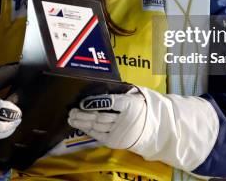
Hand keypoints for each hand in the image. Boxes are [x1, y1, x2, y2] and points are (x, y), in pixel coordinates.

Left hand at [68, 86, 218, 170]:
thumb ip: (120, 91)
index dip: (95, 102)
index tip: (83, 101)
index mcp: (131, 104)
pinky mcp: (115, 141)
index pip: (111, 102)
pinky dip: (88, 130)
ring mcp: (119, 132)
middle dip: (84, 113)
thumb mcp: (134, 96)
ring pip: (97, 126)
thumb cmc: (140, 108)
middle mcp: (125, 119)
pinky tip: (79, 125)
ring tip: (72, 117)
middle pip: (101, 116)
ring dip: (82, 122)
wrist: (154, 130)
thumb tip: (101, 84)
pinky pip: (98, 135)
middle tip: (73, 109)